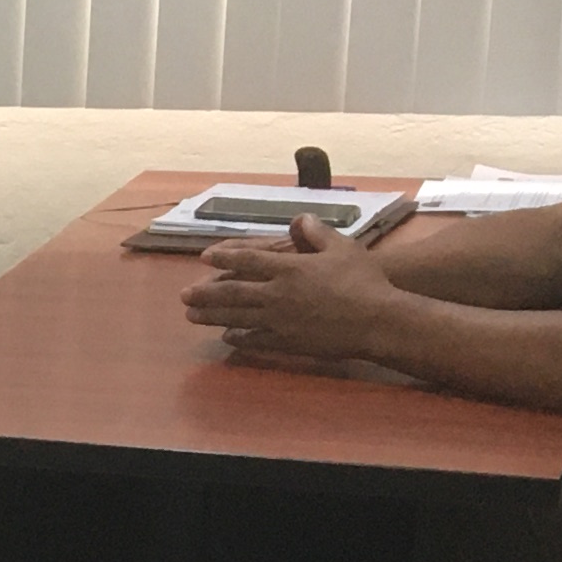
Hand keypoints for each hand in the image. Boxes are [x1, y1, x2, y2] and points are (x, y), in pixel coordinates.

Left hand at [180, 215, 406, 361]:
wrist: (378, 320)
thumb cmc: (363, 281)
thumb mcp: (342, 247)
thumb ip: (316, 232)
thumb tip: (298, 219)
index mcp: (288, 267)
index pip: (246, 260)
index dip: (223, 257)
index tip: (204, 257)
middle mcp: (277, 293)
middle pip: (231, 292)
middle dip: (204, 292)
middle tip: (183, 295)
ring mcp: (279, 320)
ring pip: (236, 317)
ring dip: (210, 316)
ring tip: (190, 315)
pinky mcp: (288, 341)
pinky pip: (256, 339)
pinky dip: (239, 337)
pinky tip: (227, 337)